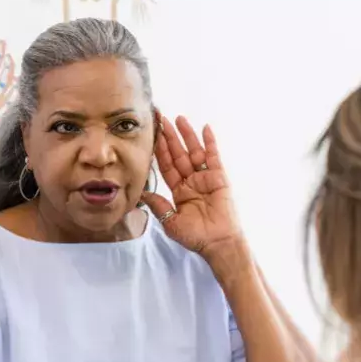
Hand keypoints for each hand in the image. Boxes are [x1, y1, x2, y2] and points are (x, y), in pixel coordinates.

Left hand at [140, 115, 244, 258]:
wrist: (218, 242)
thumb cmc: (196, 237)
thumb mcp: (171, 222)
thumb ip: (158, 205)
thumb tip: (141, 194)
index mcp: (179, 191)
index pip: (166, 166)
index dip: (159, 151)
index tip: (152, 136)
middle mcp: (191, 181)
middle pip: (178, 155)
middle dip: (170, 137)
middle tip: (161, 119)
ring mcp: (205, 178)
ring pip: (194, 152)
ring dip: (187, 135)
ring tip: (179, 118)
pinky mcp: (219, 177)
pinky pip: (214, 156)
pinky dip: (210, 142)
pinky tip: (205, 128)